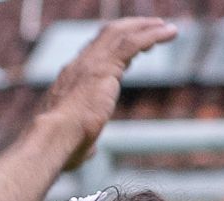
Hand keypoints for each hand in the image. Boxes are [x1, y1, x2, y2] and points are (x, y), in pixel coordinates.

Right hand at [40, 17, 178, 169]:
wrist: (53, 137)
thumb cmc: (61, 147)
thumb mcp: (75, 145)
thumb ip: (85, 143)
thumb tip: (90, 151)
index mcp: (71, 81)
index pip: (94, 55)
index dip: (114, 49)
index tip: (134, 51)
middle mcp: (80, 66)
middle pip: (107, 36)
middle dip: (132, 28)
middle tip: (153, 28)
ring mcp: (92, 64)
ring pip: (121, 33)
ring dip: (146, 27)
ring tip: (167, 28)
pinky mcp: (105, 67)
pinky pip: (132, 42)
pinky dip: (153, 34)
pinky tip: (170, 32)